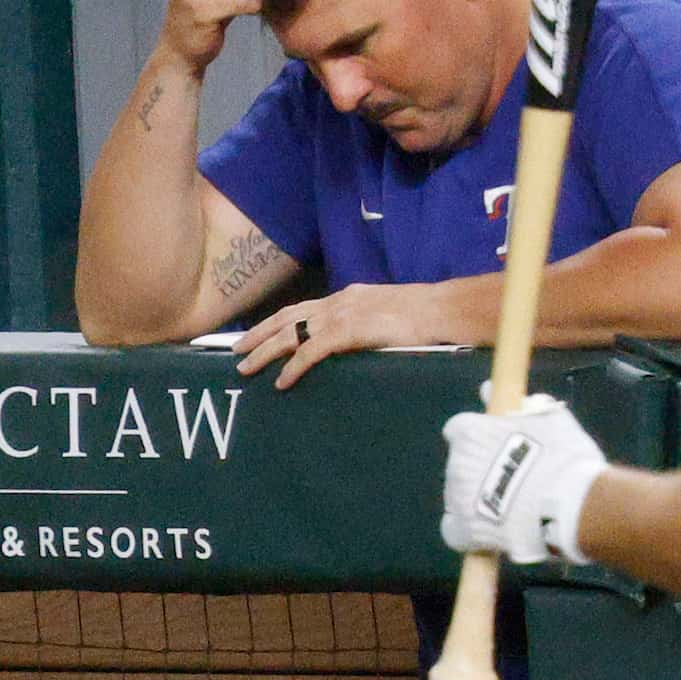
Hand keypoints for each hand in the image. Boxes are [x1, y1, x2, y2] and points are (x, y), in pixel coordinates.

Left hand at [233, 281, 447, 388]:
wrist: (444, 310)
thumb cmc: (425, 316)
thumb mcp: (387, 315)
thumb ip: (367, 325)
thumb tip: (358, 341)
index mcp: (347, 297)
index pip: (302, 308)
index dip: (276, 321)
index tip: (257, 333)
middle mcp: (339, 302)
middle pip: (287, 317)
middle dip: (259, 334)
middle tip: (236, 350)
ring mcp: (343, 315)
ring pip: (291, 333)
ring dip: (266, 351)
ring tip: (246, 367)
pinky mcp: (350, 331)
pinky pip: (312, 350)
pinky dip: (293, 367)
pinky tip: (282, 382)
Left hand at [441, 393, 604, 564]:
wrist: (570, 504)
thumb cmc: (564, 457)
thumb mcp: (548, 419)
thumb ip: (515, 406)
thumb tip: (488, 389)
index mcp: (470, 433)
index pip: (458, 430)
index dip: (478, 439)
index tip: (497, 446)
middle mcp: (457, 463)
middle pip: (461, 464)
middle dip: (482, 470)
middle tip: (515, 480)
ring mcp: (458, 498)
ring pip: (460, 496)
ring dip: (480, 500)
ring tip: (514, 509)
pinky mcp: (465, 531)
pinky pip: (454, 531)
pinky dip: (468, 532)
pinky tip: (489, 532)